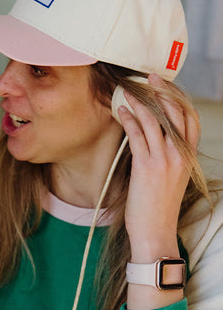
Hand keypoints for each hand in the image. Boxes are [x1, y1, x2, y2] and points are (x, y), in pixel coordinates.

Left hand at [118, 74, 198, 309]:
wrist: (155, 232)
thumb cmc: (157, 207)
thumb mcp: (168, 179)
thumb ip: (164, 157)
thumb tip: (149, 138)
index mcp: (188, 157)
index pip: (189, 119)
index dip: (177, 98)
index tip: (164, 85)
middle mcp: (180, 155)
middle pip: (175, 113)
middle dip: (161, 92)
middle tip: (147, 78)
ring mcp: (165, 160)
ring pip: (155, 121)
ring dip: (140, 102)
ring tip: (127, 90)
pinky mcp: (147, 167)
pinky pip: (138, 136)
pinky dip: (129, 120)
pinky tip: (121, 111)